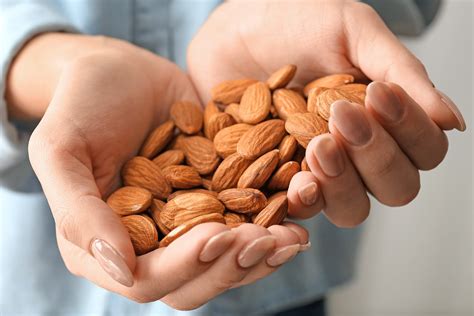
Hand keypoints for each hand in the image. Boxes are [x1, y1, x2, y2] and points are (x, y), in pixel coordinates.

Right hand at [8, 34, 308, 308]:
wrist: (119, 71)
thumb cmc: (81, 104)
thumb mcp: (61, 150)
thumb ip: (78, 213)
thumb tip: (119, 271)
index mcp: (108, 244)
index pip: (148, 280)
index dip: (183, 266)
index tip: (215, 237)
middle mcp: (152, 243)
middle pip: (197, 279)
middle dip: (233, 264)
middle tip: (265, 239)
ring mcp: (188, 221)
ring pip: (229, 257)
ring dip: (263, 251)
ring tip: (293, 236)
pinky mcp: (216, 194)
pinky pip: (248, 218)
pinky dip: (275, 217)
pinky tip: (299, 205)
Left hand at [187, 1, 465, 226]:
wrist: (234, 29)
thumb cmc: (296, 23)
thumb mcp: (353, 32)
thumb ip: (400, 72)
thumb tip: (452, 121)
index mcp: (386, 120)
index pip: (424, 150)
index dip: (410, 131)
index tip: (377, 95)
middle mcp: (358, 154)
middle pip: (396, 187)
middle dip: (377, 157)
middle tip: (344, 117)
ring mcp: (319, 172)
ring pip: (354, 209)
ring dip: (344, 183)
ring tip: (319, 145)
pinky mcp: (277, 182)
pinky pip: (301, 209)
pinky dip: (305, 199)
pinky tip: (299, 180)